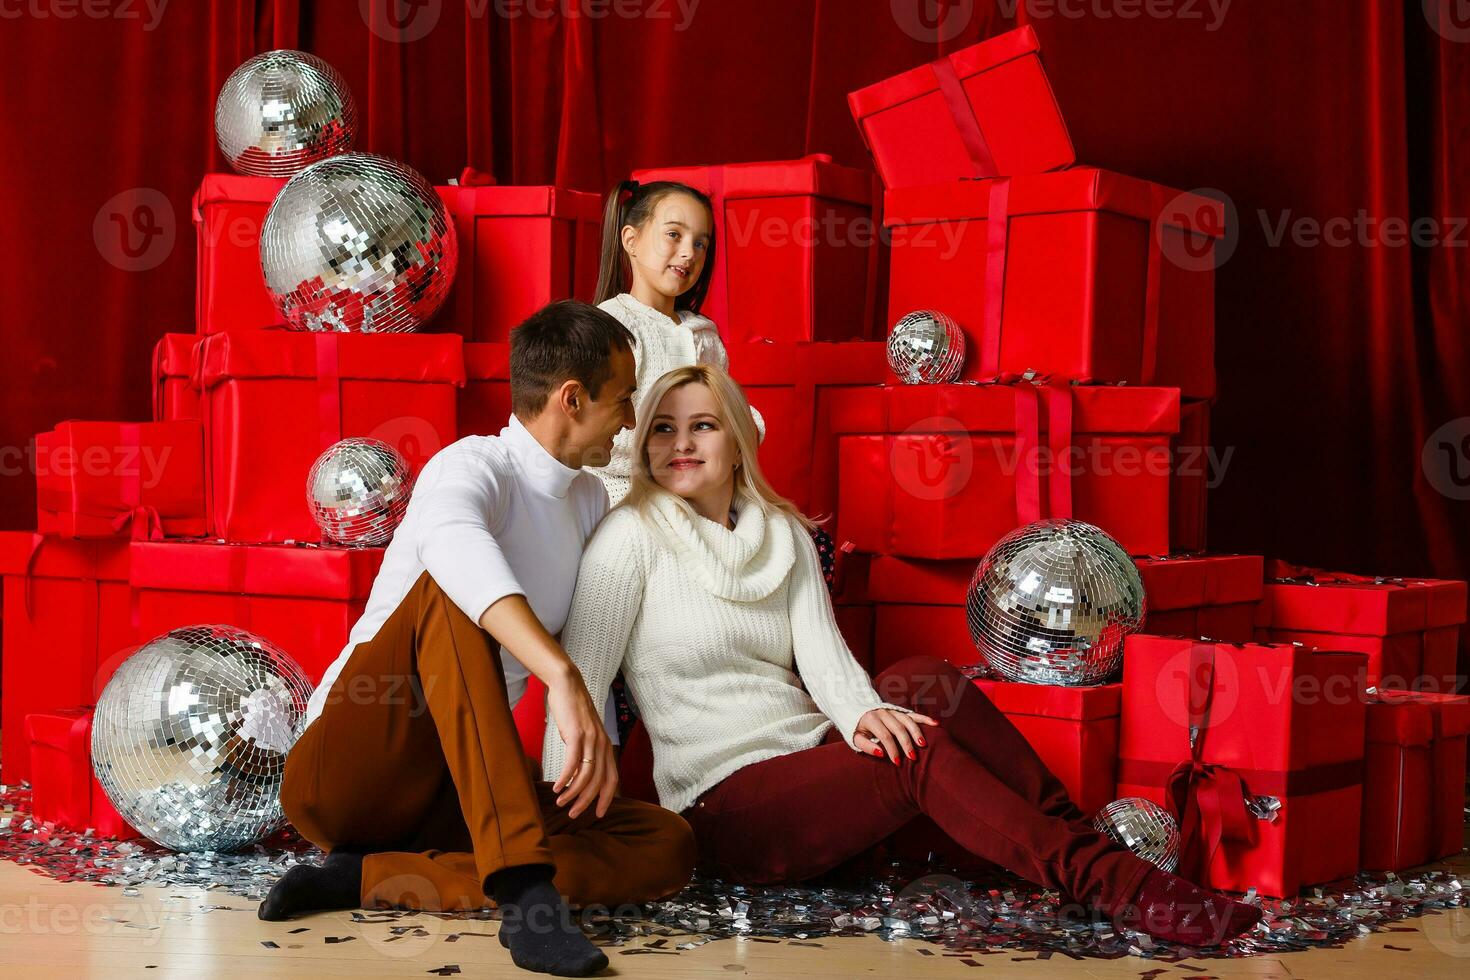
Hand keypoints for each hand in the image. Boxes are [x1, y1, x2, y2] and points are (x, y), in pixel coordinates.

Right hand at [547, 672, 617, 818]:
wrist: (567, 684)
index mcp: (606, 745)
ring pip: (586, 775)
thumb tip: (579, 774)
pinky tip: (557, 788)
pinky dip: (565, 778)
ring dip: (573, 793)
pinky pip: (572, 763)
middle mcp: (602, 744)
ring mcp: (591, 739)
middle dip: (587, 802)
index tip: (599, 814)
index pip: (612, 778)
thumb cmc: (573, 710)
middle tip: (574, 814)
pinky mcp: (577, 734)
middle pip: (599, 781)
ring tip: (561, 803)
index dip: (607, 798)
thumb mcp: (584, 734)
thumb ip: (585, 751)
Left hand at [854, 708, 937, 764]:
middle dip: (906, 744)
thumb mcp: (855, 738)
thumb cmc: (857, 728)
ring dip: (917, 733)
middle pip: (898, 728)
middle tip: (912, 758)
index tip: (897, 762)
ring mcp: (892, 710)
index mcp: (871, 719)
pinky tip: (935, 724)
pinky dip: (925, 719)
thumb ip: (866, 746)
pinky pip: (913, 714)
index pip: (885, 735)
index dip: (892, 749)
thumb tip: (881, 753)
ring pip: (908, 720)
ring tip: (923, 745)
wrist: (855, 709)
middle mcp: (883, 712)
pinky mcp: (899, 711)